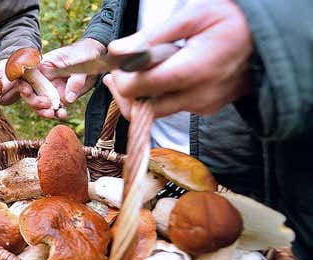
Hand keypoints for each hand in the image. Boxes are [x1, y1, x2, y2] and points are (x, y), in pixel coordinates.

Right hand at [14, 38, 103, 118]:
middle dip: (33, 101)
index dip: (22, 83)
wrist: (96, 58)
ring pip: (40, 104)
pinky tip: (63, 115)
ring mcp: (51, 89)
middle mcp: (44, 79)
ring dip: (43, 111)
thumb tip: (67, 99)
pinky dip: (58, 114)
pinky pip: (55, 109)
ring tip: (52, 114)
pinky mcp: (60, 98)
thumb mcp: (81, 63)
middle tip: (45, 104)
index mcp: (43, 66)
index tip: (27, 91)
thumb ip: (75, 80)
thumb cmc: (84, 54)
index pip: (26, 75)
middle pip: (29, 92)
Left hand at [106, 0, 252, 118]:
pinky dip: (160, 94)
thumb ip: (153, 36)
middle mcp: (197, 96)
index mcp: (193, 70)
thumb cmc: (234, 20)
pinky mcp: (206, 109)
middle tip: (119, 70)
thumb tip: (117, 51)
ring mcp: (203, 106)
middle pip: (140, 109)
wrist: (273, 40)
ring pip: (155, 111)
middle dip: (124, 91)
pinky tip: (164, 73)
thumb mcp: (194, 16)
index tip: (119, 61)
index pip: (137, 88)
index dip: (120, 76)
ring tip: (141, 67)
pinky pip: (172, 107)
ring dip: (141, 93)